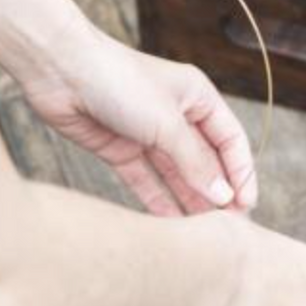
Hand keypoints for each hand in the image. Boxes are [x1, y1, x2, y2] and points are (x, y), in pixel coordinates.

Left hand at [14, 19, 257, 216]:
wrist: (59, 70)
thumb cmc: (119, 81)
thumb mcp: (166, 123)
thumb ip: (195, 162)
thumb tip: (223, 195)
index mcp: (197, 97)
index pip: (230, 139)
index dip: (241, 171)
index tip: (246, 204)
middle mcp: (175, 116)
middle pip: (205, 161)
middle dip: (217, 192)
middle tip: (229, 229)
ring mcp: (147, 134)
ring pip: (176, 175)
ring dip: (190, 202)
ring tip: (203, 235)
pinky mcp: (120, 149)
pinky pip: (146, 181)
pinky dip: (158, 202)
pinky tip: (170, 227)